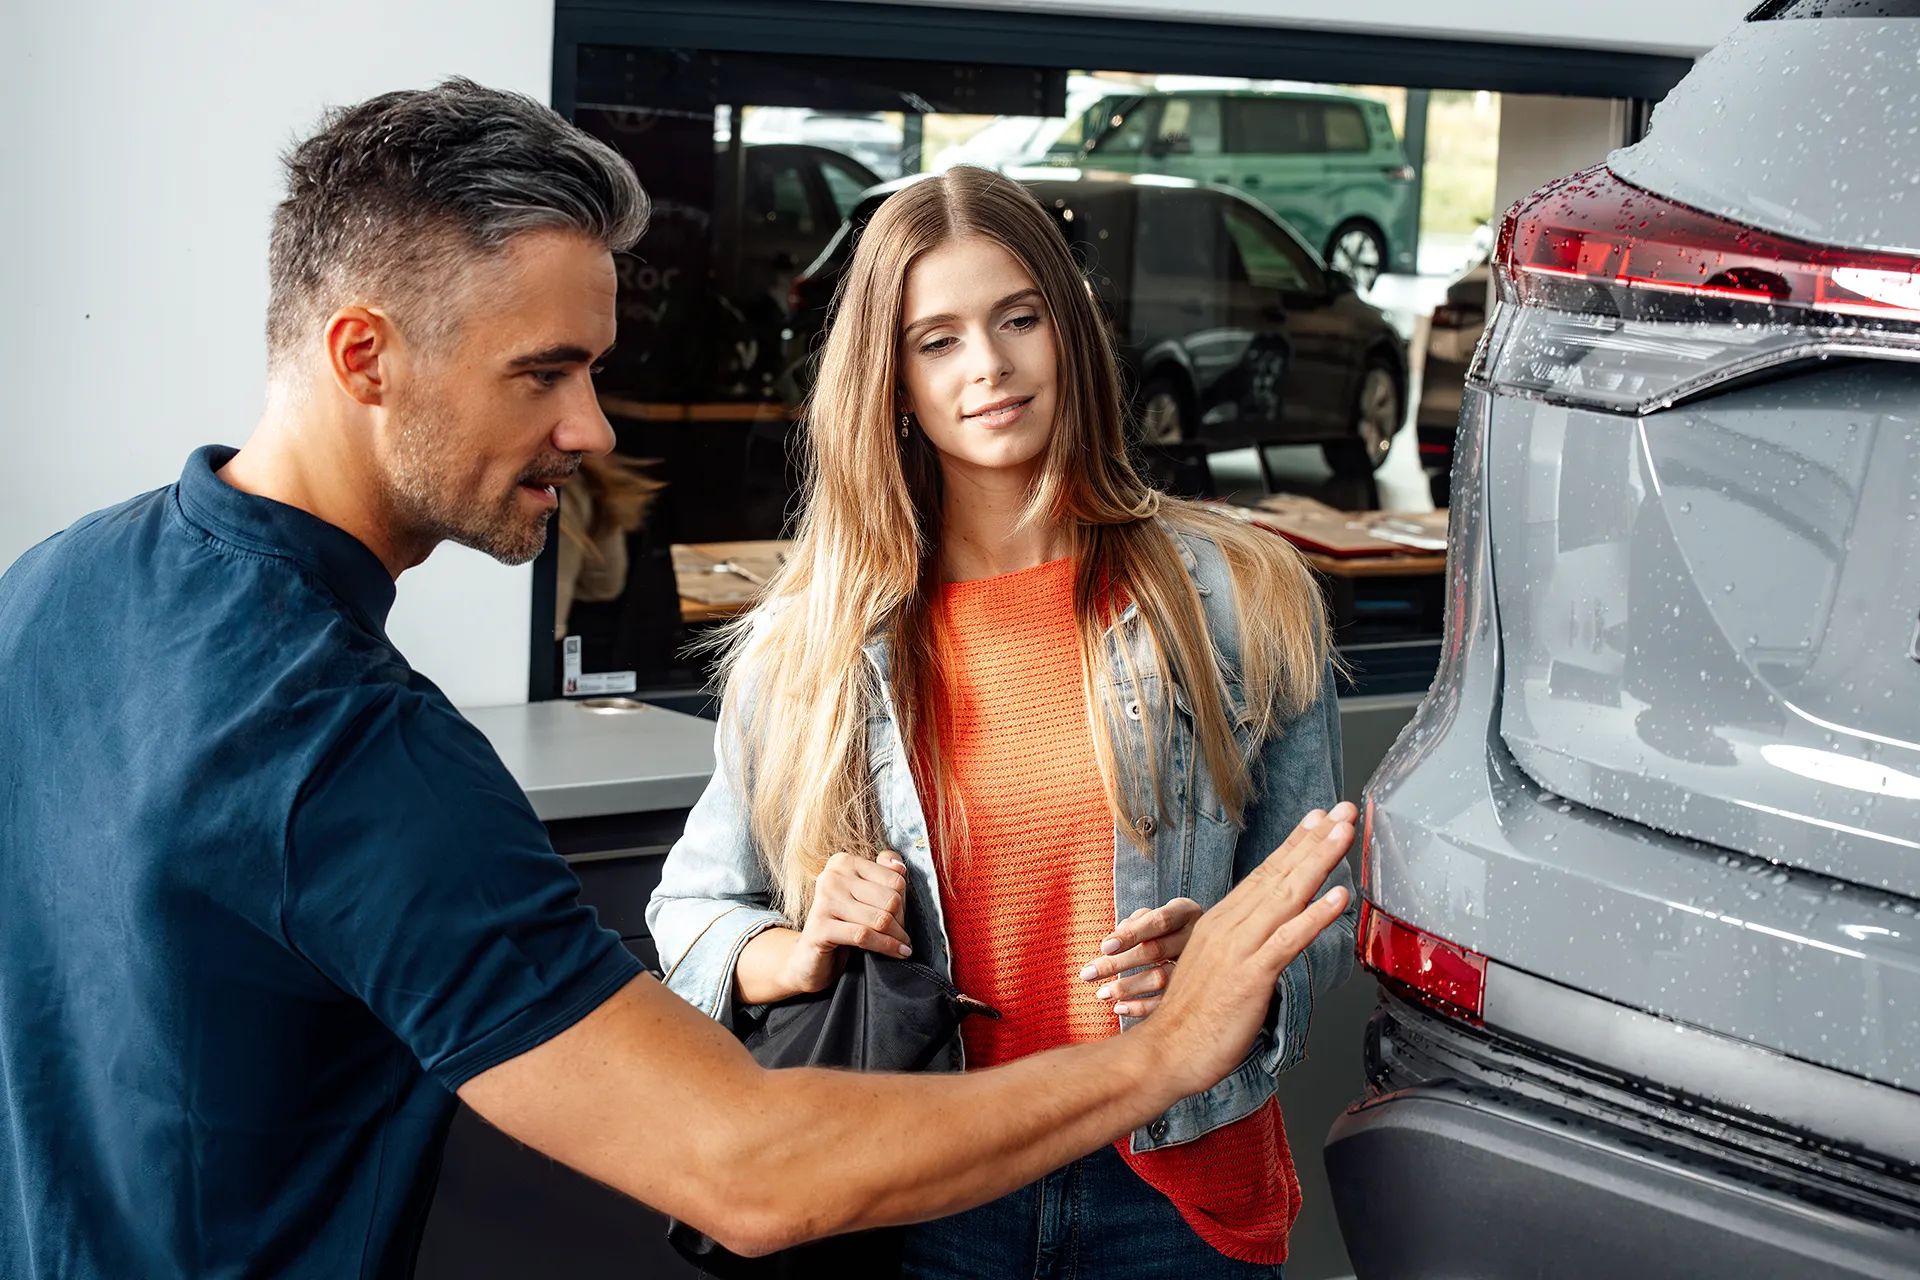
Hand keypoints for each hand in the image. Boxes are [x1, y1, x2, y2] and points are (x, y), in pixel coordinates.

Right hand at [781, 851, 913, 995]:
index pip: (895, 879)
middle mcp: (831, 877)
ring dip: (897, 937)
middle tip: (901, 935)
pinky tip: (898, 953)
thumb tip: (900, 866)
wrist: (810, 959)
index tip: (901, 918)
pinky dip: (886, 947)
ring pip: (880, 919)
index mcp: (844, 862)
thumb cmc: (844, 926)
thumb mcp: (868, 898)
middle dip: (901, 922)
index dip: (904, 903)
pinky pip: (863, 935)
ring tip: (902, 946)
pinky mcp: (819, 927)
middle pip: (890, 899)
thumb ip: (886, 875)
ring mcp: (823, 901)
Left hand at [1080, 898, 1202, 1018]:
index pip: (1159, 922)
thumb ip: (1134, 923)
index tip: (1104, 947)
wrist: (1208, 943)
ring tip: (1101, 993)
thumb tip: (1112, 943)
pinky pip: (1168, 1001)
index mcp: (1185, 911)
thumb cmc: (1164, 926)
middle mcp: (1196, 937)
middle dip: (1118, 963)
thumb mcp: (1152, 915)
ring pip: (1162, 979)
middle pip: (1155, 951)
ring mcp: (1198, 965)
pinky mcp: (1194, 989)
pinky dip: (1142, 1007)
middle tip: (1087, 974)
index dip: (1131, 934)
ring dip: (1128, 988)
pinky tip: (1119, 1008)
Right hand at [1135, 802, 1356, 1097]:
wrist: (1163, 1052)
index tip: (1318, 820)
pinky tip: (1338, 897)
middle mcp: (1230, 927)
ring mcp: (1239, 949)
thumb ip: (1239, 948)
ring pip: (1286, 896)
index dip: (1295, 845)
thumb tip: (1265, 940)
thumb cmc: (1190, 1020)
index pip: (1265, 875)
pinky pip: (1287, 940)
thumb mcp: (1215, 969)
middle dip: (1315, 839)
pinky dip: (1314, 916)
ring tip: (1344, 834)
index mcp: (1220, 923)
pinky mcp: (1249, 976)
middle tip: (1344, 810)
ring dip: (1319, 861)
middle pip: (1279, 874)